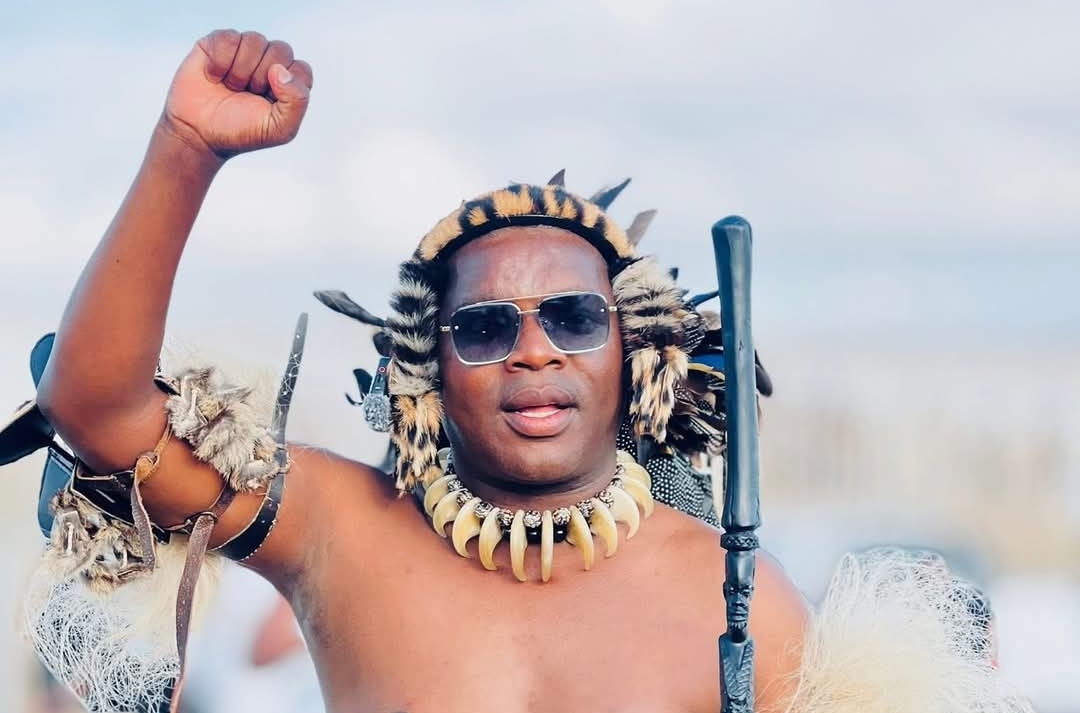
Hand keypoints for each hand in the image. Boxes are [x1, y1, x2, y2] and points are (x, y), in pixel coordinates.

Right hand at [160, 30, 313, 159]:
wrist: (199, 133)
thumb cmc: (242, 132)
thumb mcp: (280, 129)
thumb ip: (297, 101)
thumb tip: (280, 69)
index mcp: (289, 83)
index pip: (301, 69)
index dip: (285, 87)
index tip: (268, 103)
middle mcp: (269, 62)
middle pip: (281, 50)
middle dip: (262, 78)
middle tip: (247, 94)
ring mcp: (245, 51)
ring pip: (255, 40)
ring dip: (241, 70)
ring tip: (231, 86)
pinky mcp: (219, 42)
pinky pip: (229, 37)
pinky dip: (220, 61)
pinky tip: (214, 76)